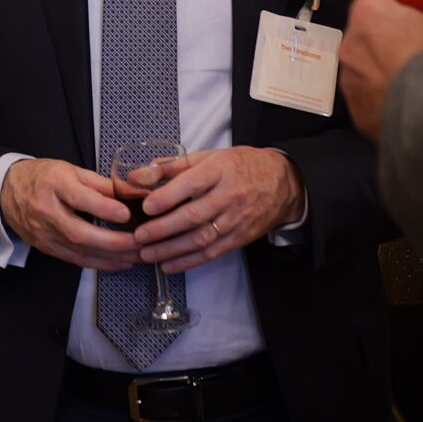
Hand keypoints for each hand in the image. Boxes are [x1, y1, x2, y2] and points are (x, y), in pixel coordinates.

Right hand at [0, 158, 140, 272]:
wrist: (7, 190)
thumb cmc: (41, 177)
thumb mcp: (70, 169)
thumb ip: (100, 183)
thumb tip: (129, 194)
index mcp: (54, 183)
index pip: (79, 198)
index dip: (103, 208)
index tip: (125, 214)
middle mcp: (46, 210)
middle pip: (79, 232)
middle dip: (112, 242)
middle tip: (138, 242)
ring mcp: (43, 232)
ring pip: (79, 251)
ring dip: (111, 256)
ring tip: (136, 255)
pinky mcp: (45, 247)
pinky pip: (75, 259)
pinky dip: (99, 263)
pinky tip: (118, 262)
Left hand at [127, 147, 304, 273]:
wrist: (283, 183)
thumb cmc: (241, 166)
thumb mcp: (210, 156)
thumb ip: (174, 166)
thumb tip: (139, 175)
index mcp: (220, 170)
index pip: (192, 183)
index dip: (168, 196)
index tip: (147, 206)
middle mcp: (229, 196)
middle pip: (194, 215)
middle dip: (164, 228)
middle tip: (139, 236)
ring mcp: (236, 219)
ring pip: (201, 238)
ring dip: (171, 249)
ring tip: (147, 254)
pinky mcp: (240, 238)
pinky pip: (212, 253)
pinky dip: (189, 261)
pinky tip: (169, 264)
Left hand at [340, 0, 422, 138]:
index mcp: (368, 13)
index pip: (379, 8)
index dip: (401, 20)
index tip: (419, 31)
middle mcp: (350, 43)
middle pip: (369, 41)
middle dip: (389, 48)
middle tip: (418, 61)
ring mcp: (349, 79)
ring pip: (366, 73)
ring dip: (384, 78)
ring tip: (414, 90)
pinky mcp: (354, 111)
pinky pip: (369, 102)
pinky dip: (383, 104)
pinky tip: (407, 109)